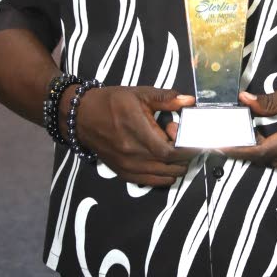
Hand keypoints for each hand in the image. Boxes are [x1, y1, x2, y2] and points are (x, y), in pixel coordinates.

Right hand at [69, 85, 197, 185]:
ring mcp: (128, 167)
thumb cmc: (113, 102)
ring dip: (176, 167)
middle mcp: (134, 154)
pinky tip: (164, 163)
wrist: (83, 117)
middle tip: (186, 143)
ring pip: (163, 177)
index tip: (193, 140)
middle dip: (185, 157)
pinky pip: (151, 182)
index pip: (171, 152)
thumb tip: (189, 101)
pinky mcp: (124, 174)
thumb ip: (166, 98)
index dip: (187, 149)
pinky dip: (163, 176)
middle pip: (171, 166)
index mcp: (139, 132)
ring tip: (176, 152)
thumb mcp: (140, 94)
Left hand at [222, 80, 276, 174]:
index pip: (263, 151)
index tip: (220, 146)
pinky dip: (274, 153)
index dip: (240, 150)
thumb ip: (272, 101)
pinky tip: (267, 139)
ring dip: (260, 151)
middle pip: (267, 159)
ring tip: (245, 136)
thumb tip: (245, 101)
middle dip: (247, 148)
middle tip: (230, 135)